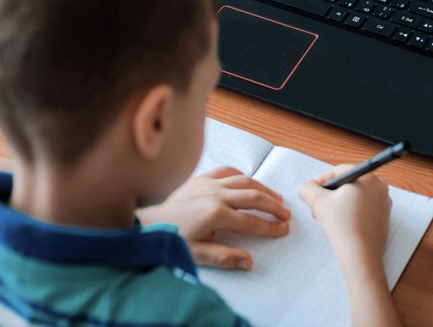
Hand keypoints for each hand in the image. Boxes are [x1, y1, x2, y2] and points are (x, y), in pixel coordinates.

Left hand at [138, 165, 290, 269]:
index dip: (270, 226)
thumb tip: (248, 262)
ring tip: (276, 198)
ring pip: (244, 180)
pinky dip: (242, 174)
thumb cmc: (171, 237)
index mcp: (215, 214)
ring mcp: (208, 182)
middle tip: (286, 214)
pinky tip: (250, 181)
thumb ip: (223, 257)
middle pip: (254, 196)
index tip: (283, 229)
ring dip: (263, 188)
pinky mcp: (201, 177)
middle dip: (273, 205)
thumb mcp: (195, 253)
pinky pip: (227, 170)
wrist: (147, 221)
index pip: (251, 221)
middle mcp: (215, 194)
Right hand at [297, 164, 391, 258]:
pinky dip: (351, 214)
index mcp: (367, 177)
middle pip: (348, 184)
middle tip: (319, 206)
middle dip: (331, 194)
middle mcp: (380, 187)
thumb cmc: (341, 225)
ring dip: (340, 204)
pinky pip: (364, 210)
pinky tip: (341, 226)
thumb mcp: (317, 202)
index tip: (313, 192)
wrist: (360, 254)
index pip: (340, 170)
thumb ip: (308, 189)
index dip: (322, 180)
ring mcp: (384, 204)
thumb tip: (306, 187)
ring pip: (356, 197)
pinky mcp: (384, 219)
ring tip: (328, 218)